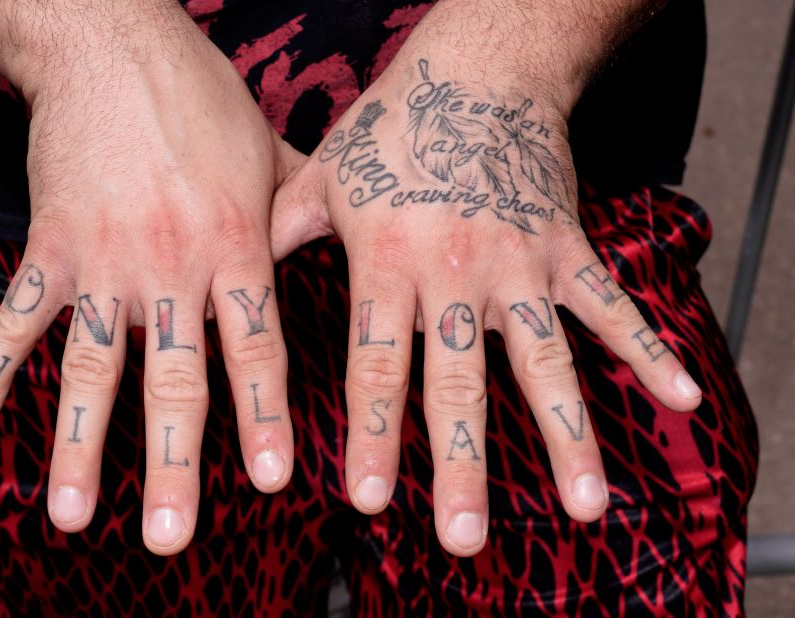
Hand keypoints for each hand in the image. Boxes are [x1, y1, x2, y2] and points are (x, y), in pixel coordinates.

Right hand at [0, 6, 303, 554]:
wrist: (115, 45)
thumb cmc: (204, 98)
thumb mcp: (274, 152)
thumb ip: (303, 215)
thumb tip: (338, 246)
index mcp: (237, 249)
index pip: (256, 350)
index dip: (265, 417)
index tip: (274, 481)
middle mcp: (173, 268)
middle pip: (174, 381)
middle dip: (175, 463)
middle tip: (172, 538)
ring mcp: (105, 262)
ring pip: (92, 369)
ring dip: (80, 445)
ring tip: (73, 515)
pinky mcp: (50, 246)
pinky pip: (17, 318)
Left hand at [271, 54, 701, 555]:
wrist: (480, 70)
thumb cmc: (395, 126)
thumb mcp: (325, 175)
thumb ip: (282, 235)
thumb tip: (231, 286)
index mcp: (388, 261)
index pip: (377, 362)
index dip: (374, 433)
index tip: (370, 500)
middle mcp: (457, 272)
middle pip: (460, 381)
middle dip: (462, 463)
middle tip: (464, 537)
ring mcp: (521, 264)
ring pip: (546, 360)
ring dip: (569, 434)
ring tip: (585, 506)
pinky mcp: (568, 249)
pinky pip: (613, 307)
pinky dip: (649, 352)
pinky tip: (683, 401)